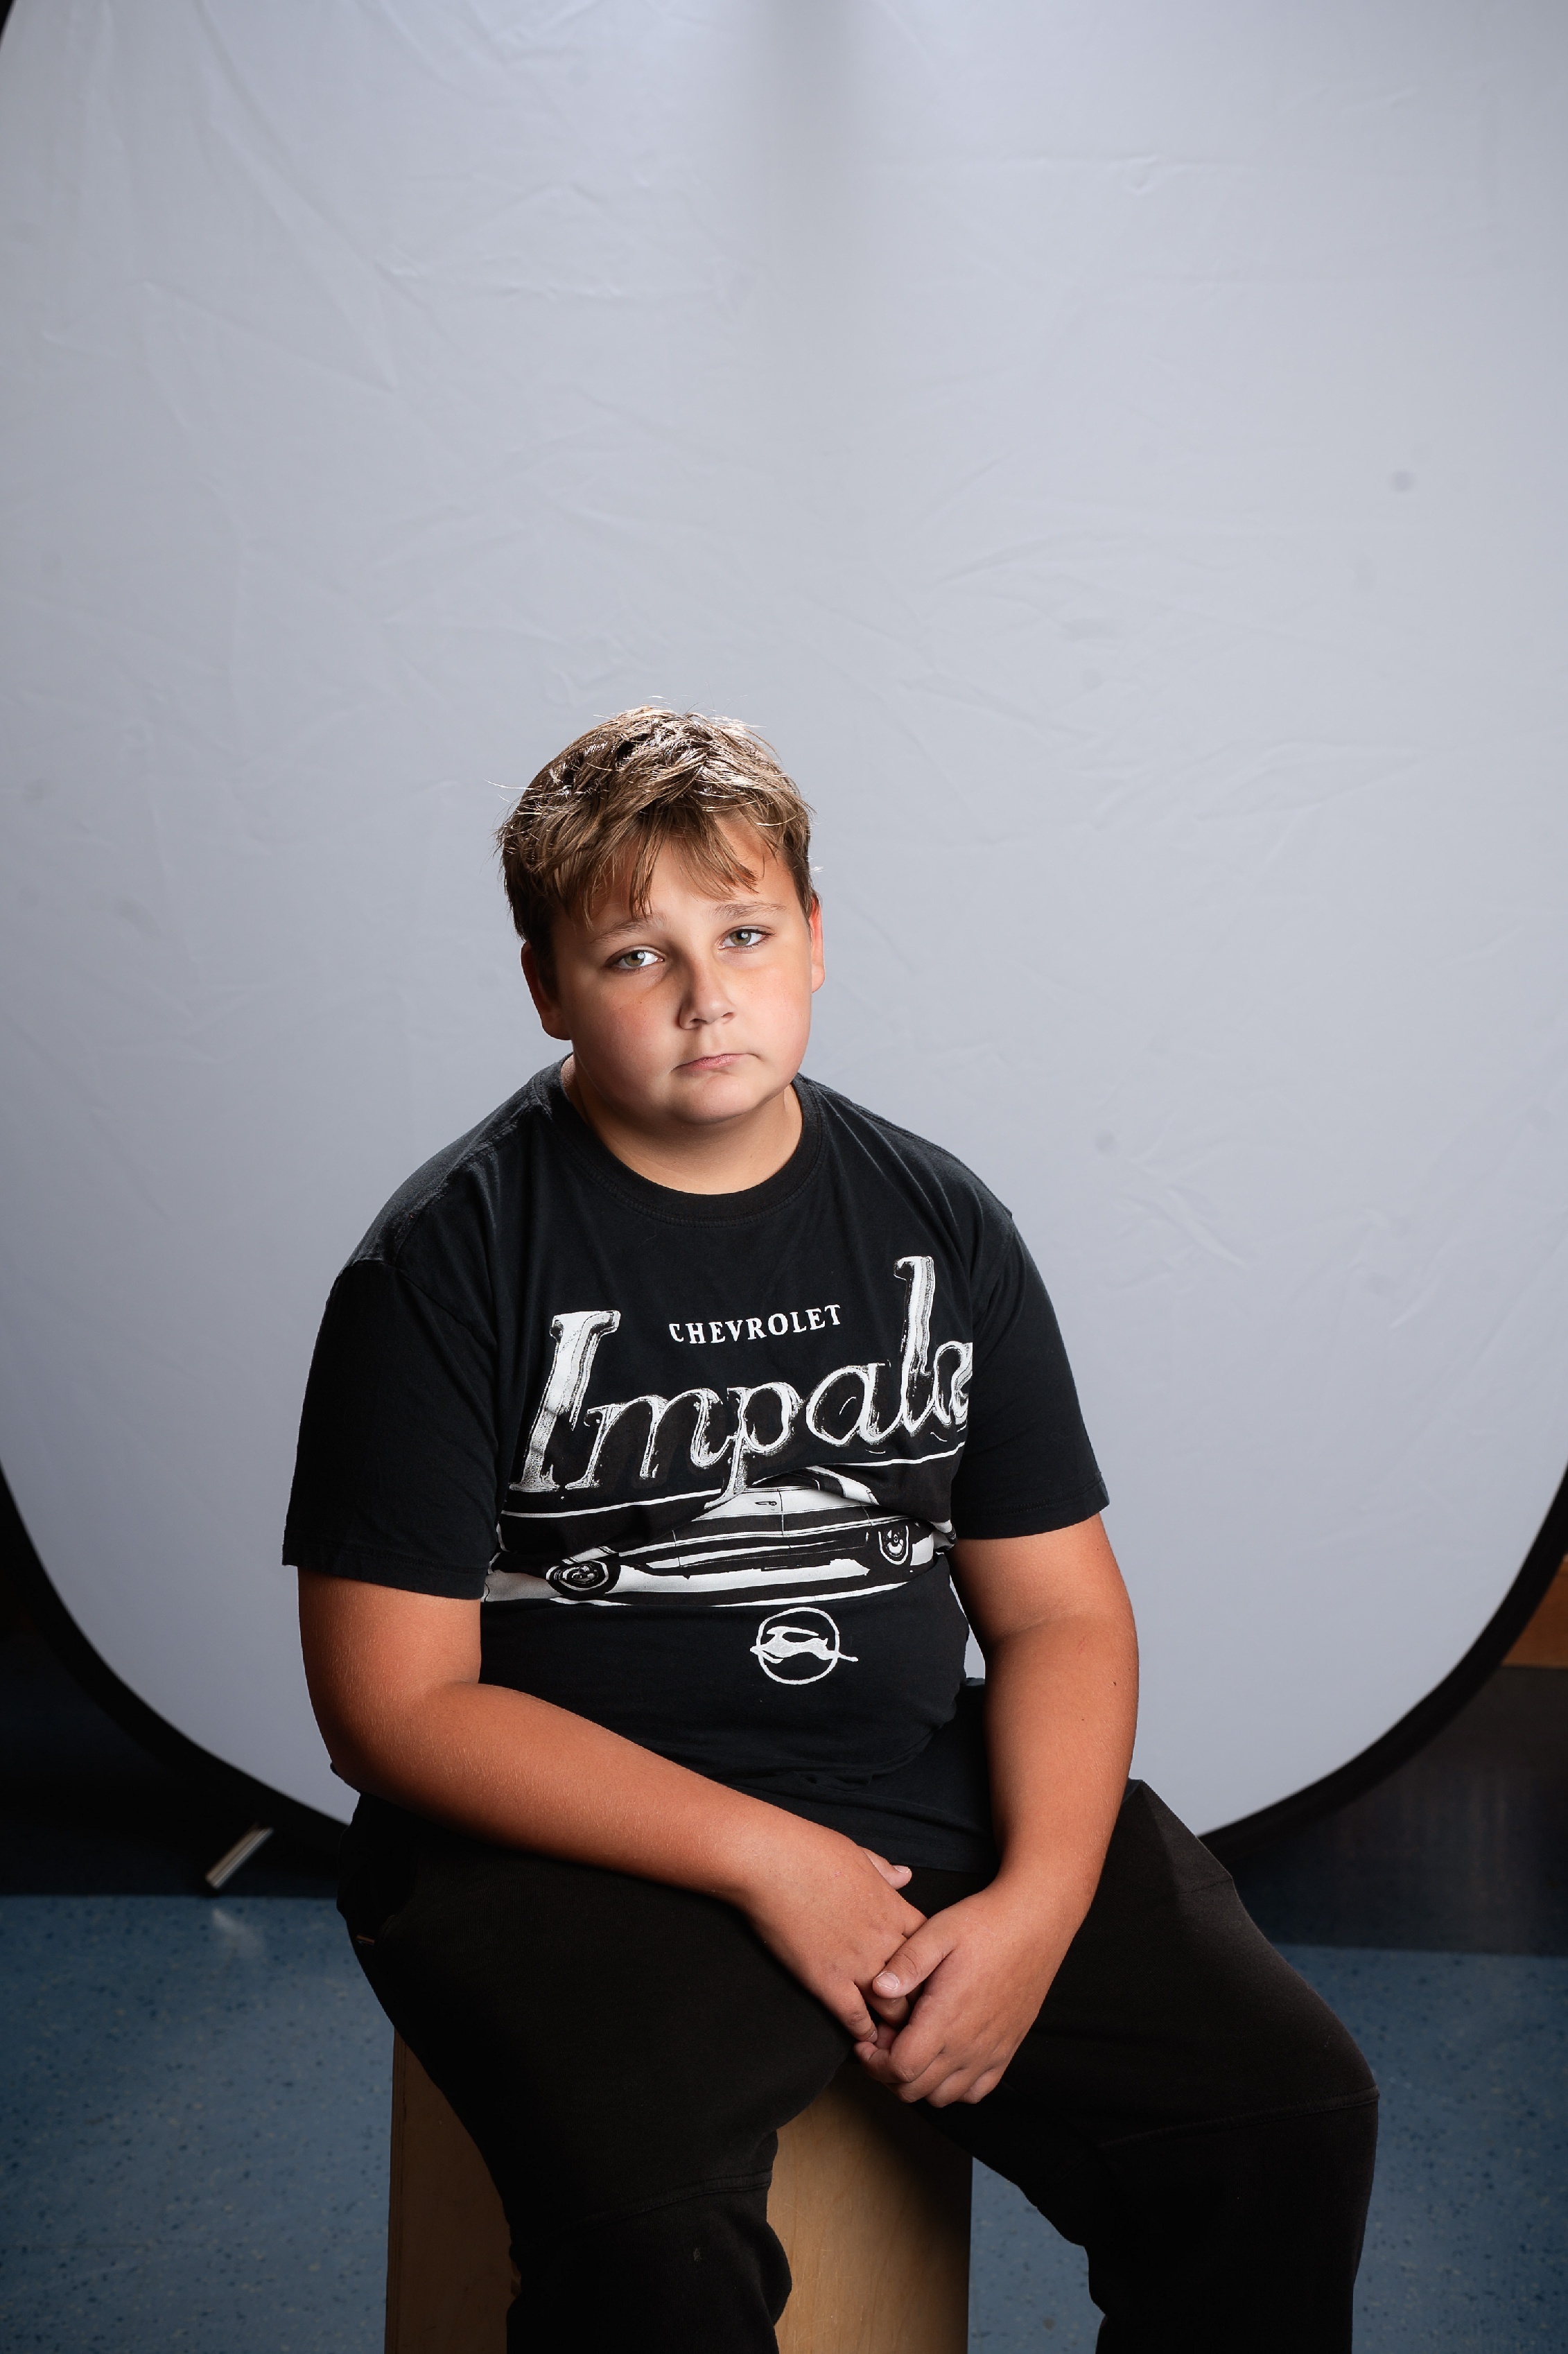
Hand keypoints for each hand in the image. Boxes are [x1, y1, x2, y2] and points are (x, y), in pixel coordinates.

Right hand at [734, 1823, 925, 2040]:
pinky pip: (855, 2017)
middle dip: (920, 1999)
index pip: (931, 1947)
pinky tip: (864, 2037)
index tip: (922, 1974)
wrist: (771, 1861)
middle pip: (920, 1983)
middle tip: (915, 2013)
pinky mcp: (827, 1980)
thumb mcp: (859, 1854)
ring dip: (894, 2022)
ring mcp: (857, 1963)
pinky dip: (863, 2031)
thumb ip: (885, 1872)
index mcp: (893, 1908)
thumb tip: (906, 1875)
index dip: (930, 1964)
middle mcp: (884, 1939)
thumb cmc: (811, 1849)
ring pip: (893, 2007)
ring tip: (894, 2034)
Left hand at [853, 1880, 1077, 2106]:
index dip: (874, 2062)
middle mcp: (969, 2045)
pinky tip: (943, 2057)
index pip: (900, 2069)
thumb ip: (906, 1963)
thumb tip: (877, 1989)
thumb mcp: (938, 1931)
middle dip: (887, 2072)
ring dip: (918, 2081)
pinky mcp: (1006, 2051)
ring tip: (910, 2046)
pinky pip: (975, 2092)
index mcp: (947, 2019)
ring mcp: (990, 2052)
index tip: (866, 2040)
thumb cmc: (984, 1925)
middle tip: (883, 2040)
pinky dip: (953, 2086)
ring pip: (943, 2096)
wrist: (1034, 1923)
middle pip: (915, 2090)